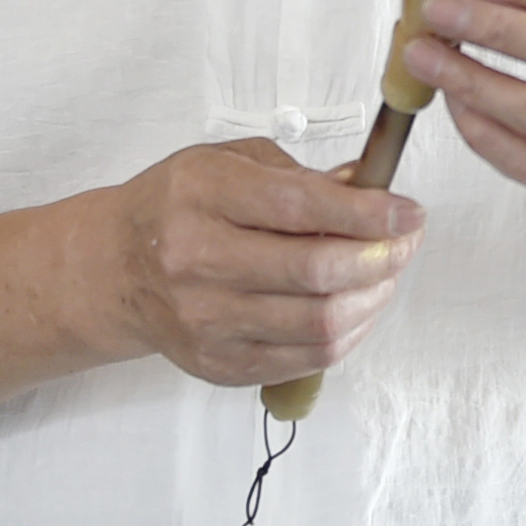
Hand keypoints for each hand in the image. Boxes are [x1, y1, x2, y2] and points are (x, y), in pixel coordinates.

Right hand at [104, 139, 422, 387]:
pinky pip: (305, 359)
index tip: (408, 212)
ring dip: (371, 298)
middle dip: (380, 257)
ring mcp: (208, 321)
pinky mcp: (218, 364)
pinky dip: (347, 334)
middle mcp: (200, 262)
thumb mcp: (229, 161)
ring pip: (319, 324)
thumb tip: (369, 190)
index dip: (368, 213)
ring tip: (385, 274)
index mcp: (204, 196)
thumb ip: (299, 176)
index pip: (300, 207)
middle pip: (316, 272)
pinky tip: (357, 307)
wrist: (116, 268)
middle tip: (405, 241)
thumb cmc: (176, 205)